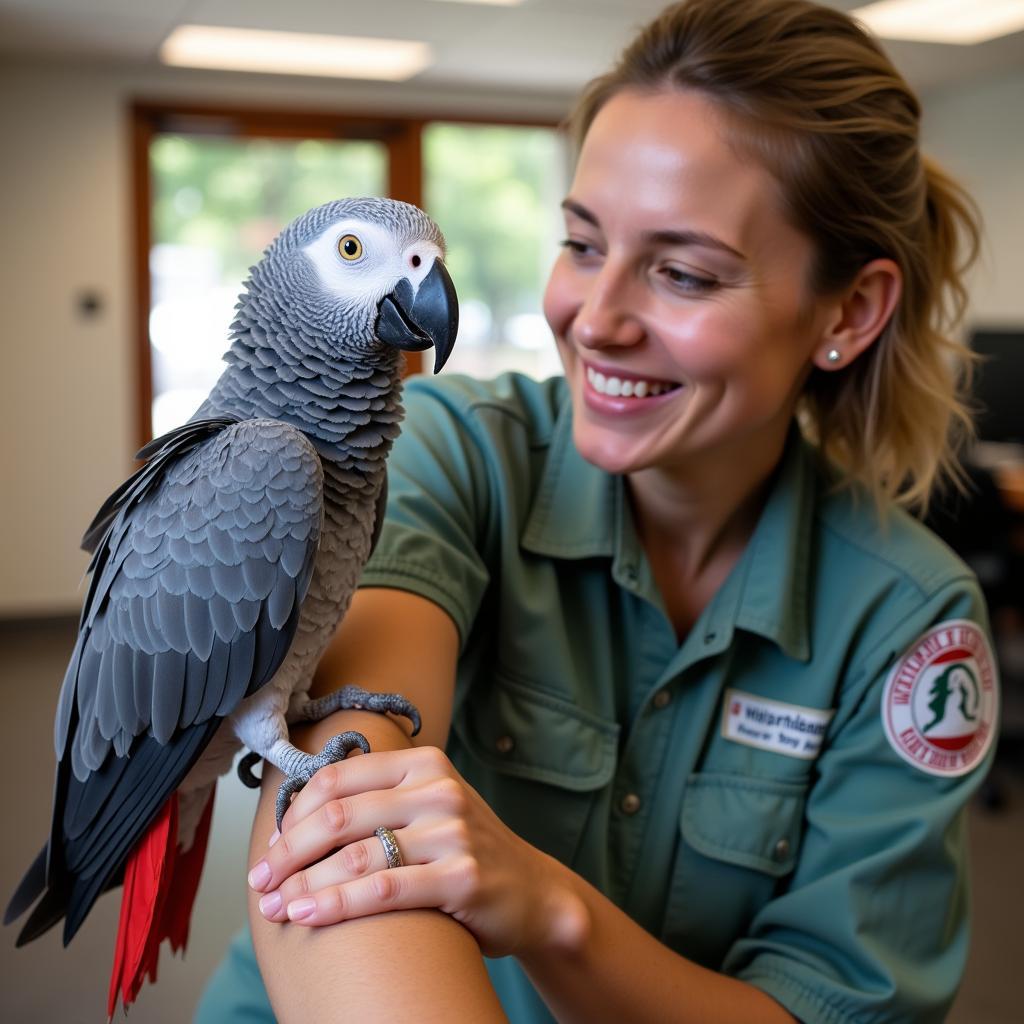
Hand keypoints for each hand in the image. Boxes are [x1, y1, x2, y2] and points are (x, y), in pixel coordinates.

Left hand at [246, 746, 585, 958]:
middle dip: (288, 852)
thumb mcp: (428, 806)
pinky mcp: (461, 876)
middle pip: (338, 816)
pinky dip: (337, 904)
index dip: (292, 814)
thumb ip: (377, 800)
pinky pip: (385, 890)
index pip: (337, 778)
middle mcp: (438, 789)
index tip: (268, 848)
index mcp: (422, 763)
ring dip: (304, 884)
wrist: (533, 891)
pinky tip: (306, 916)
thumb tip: (294, 819)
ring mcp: (453, 831)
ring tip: (274, 907)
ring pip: (356, 855)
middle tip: (260, 881)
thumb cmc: (463, 850)